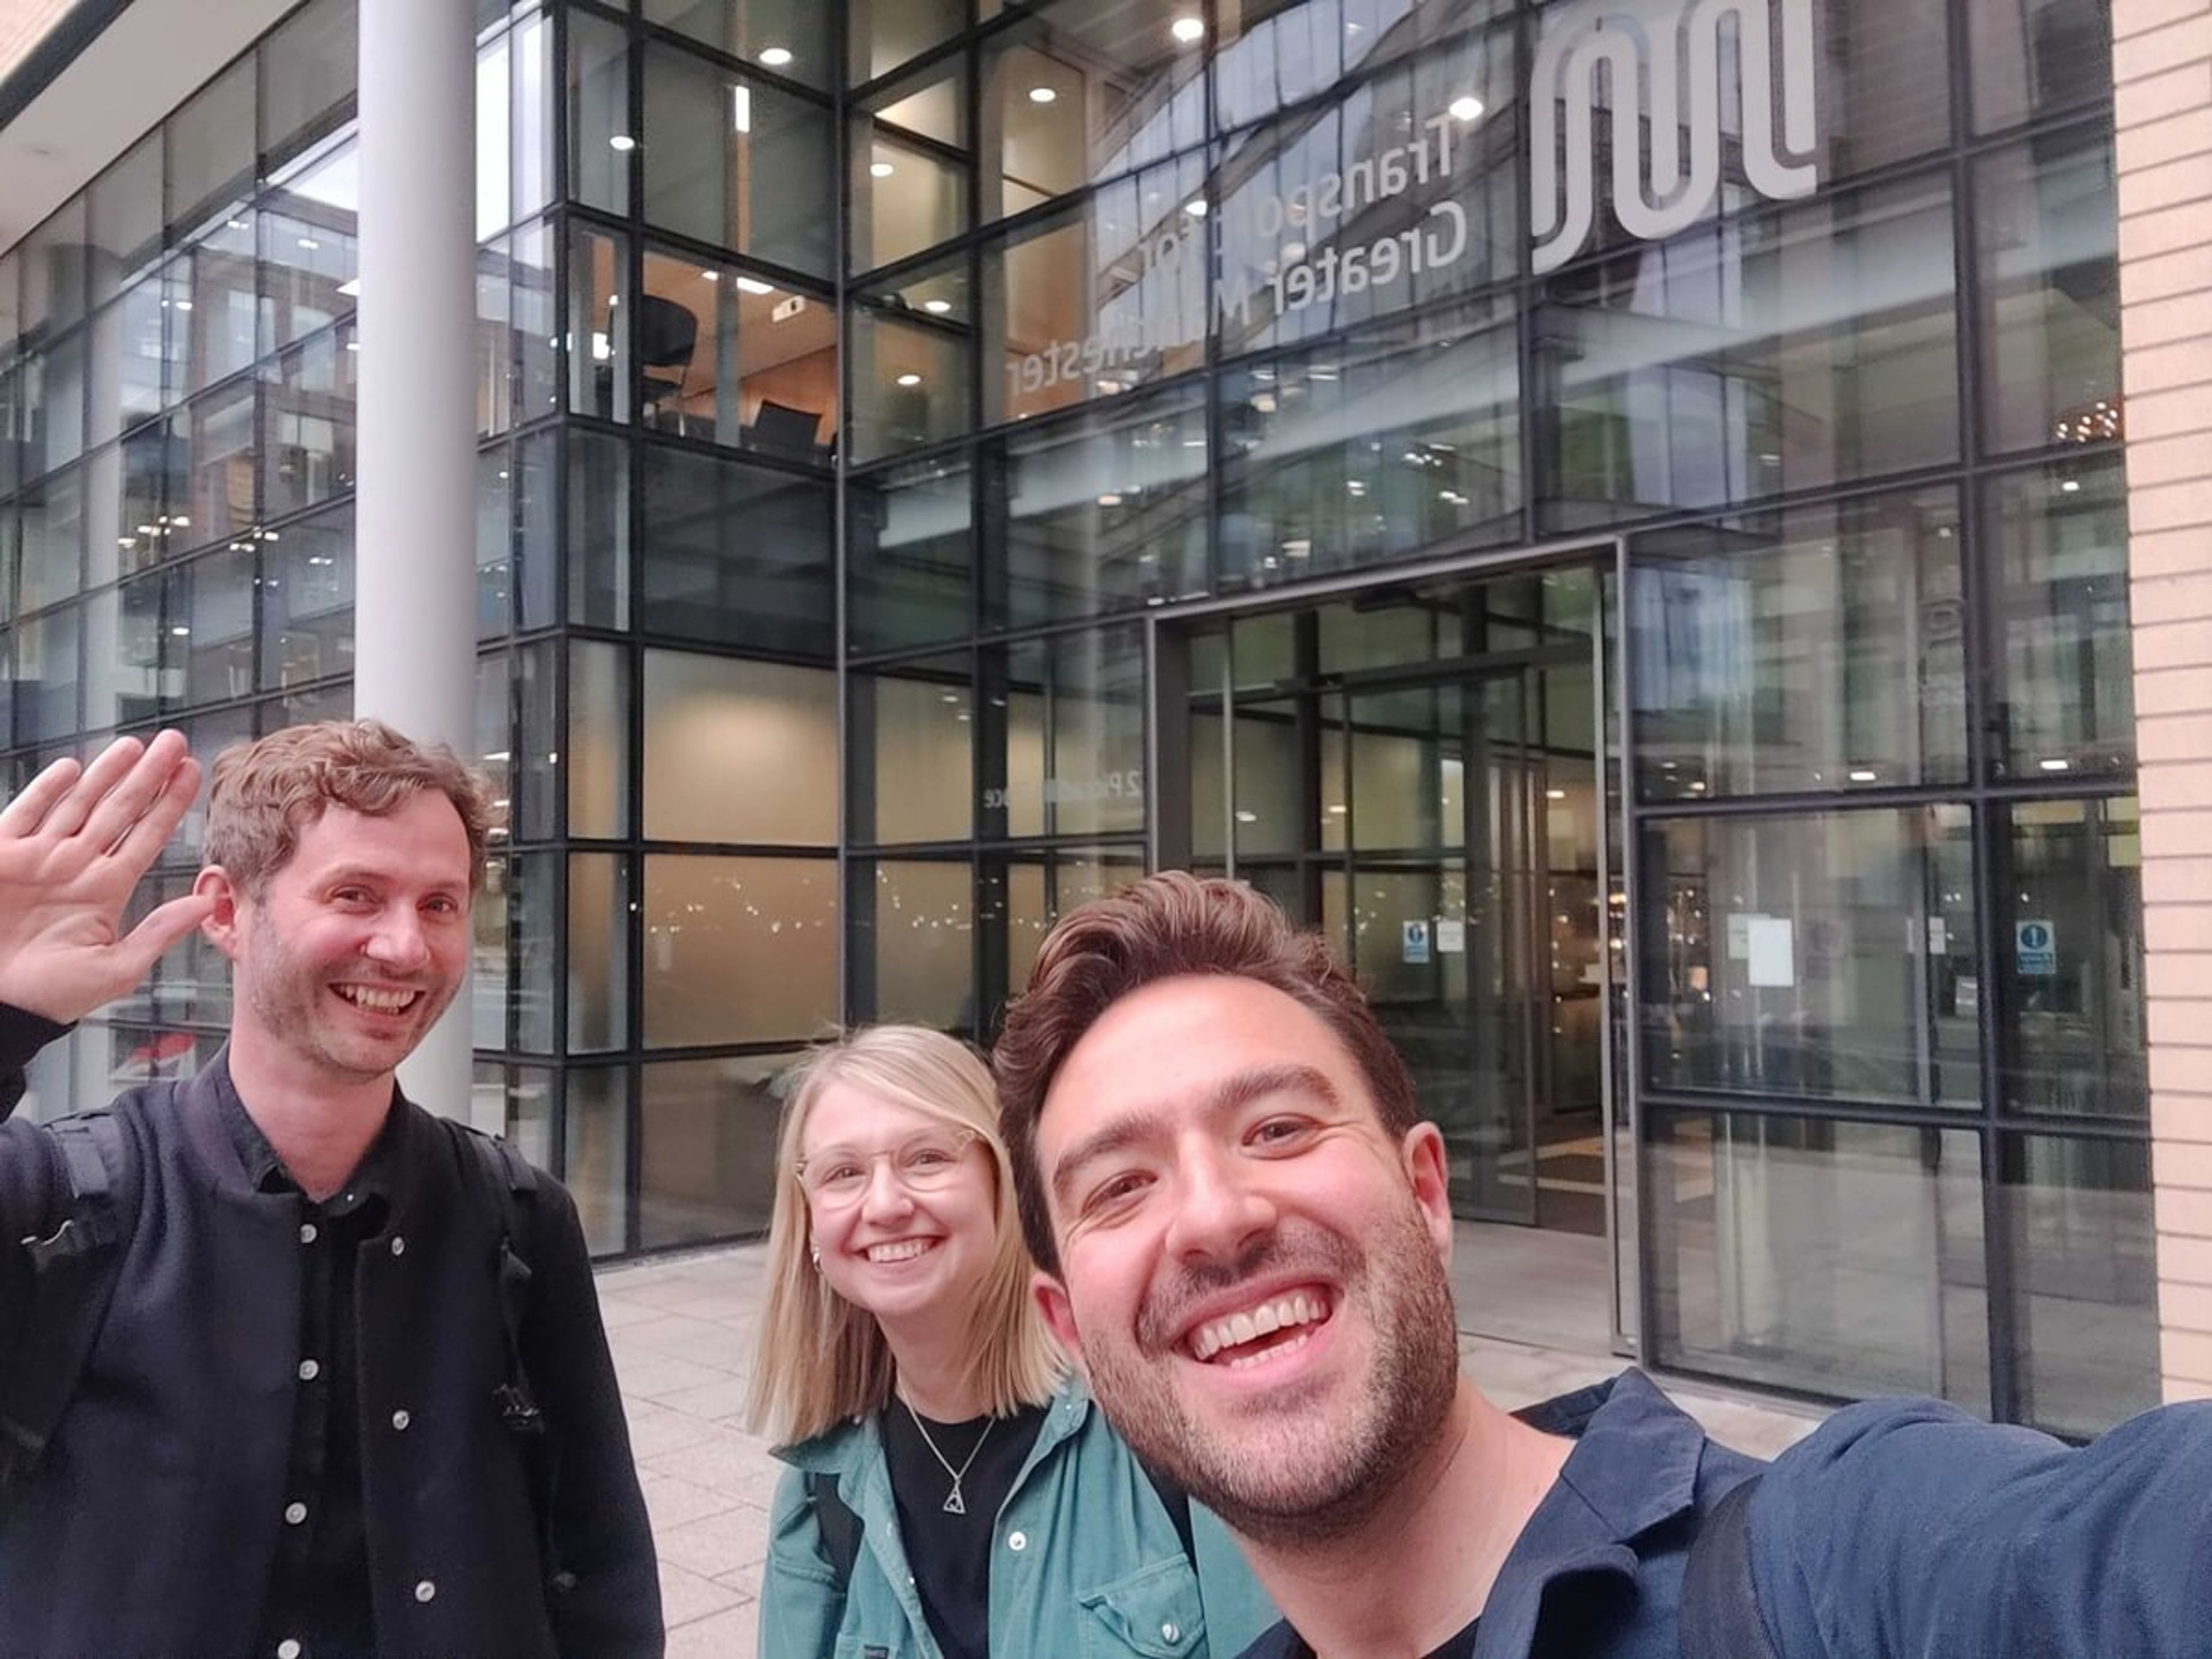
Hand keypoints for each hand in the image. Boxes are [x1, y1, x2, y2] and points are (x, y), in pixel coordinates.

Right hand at [0, 731, 215, 1024]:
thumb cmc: (50, 994)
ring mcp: (39, 857)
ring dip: (105, 774)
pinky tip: (72, 768)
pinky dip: (46, 791)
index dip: (170, 805)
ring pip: (78, 804)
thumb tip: (207, 904)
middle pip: (119, 810)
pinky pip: (25, 814)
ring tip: (135, 746)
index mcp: (106, 889)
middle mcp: (76, 866)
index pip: (146, 837)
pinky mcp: (1, 854)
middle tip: (174, 743)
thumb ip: (160, 933)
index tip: (194, 773)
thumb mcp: (115, 968)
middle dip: (147, 777)